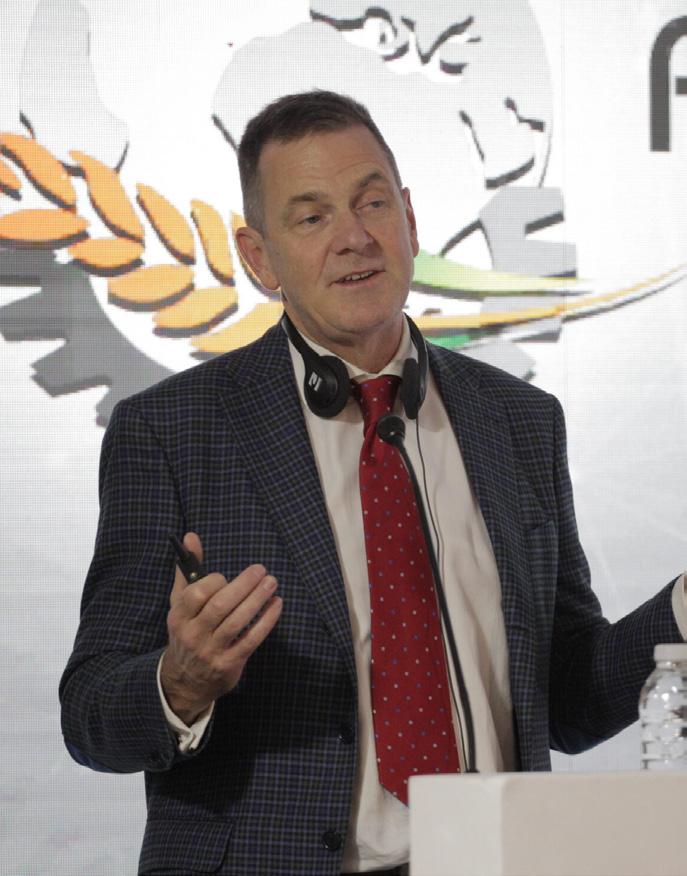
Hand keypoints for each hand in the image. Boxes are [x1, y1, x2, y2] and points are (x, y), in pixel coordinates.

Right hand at [160, 532, 282, 724]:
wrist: (185, 681)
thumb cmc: (187, 631)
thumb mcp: (180, 603)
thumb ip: (187, 570)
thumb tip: (190, 536)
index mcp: (179, 616)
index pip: (197, 594)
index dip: (215, 581)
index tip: (226, 577)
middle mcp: (193, 634)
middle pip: (220, 606)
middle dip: (243, 585)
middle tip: (261, 570)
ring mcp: (211, 650)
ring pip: (237, 621)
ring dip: (257, 599)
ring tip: (272, 582)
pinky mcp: (230, 663)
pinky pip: (251, 638)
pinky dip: (266, 620)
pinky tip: (276, 604)